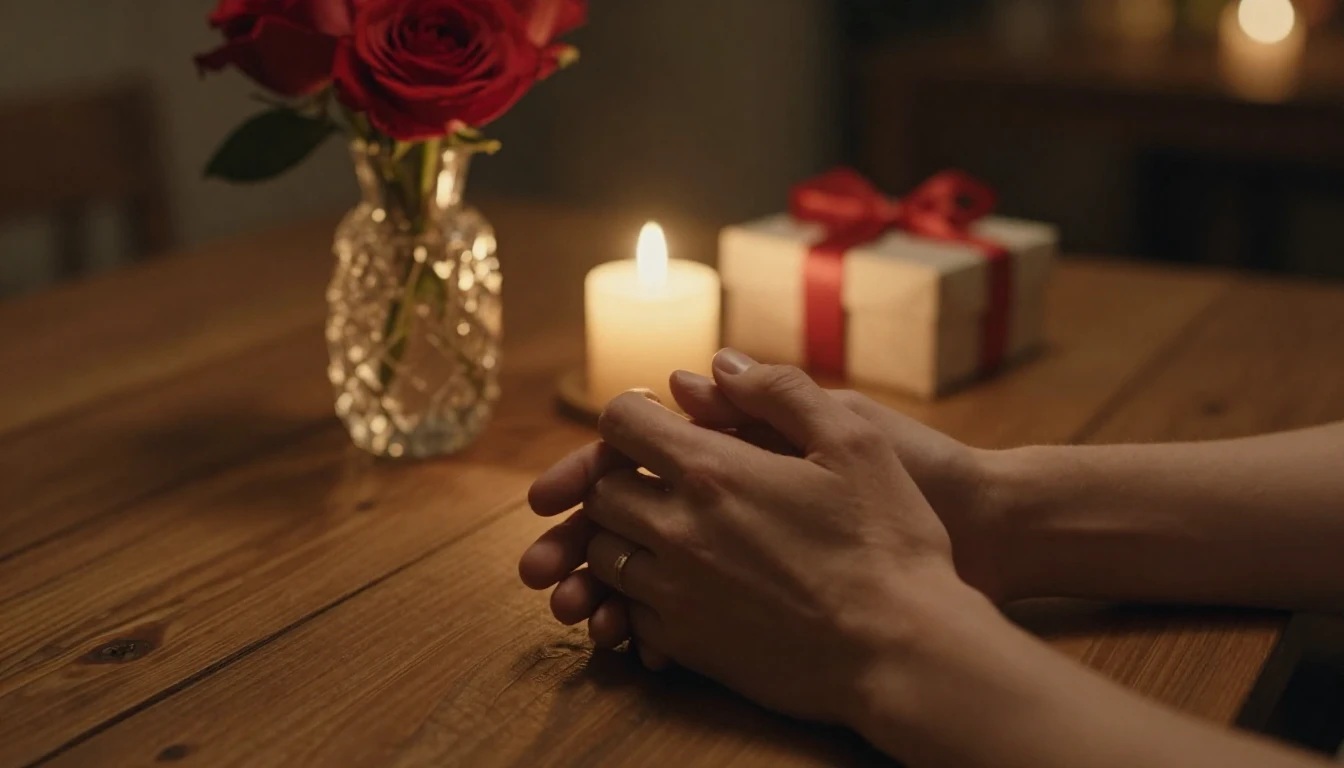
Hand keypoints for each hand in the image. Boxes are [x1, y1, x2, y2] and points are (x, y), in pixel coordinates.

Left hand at [523, 349, 983, 726]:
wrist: (902, 653)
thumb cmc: (888, 542)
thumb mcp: (855, 441)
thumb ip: (782, 392)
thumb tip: (720, 364)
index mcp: (712, 472)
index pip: (621, 423)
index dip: (634, 414)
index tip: (661, 421)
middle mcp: (677, 531)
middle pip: (601, 491)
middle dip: (622, 475)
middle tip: (662, 477)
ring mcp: (676, 594)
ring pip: (606, 555)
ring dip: (625, 536)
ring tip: (670, 532)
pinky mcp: (688, 646)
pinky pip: (631, 613)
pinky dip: (640, 596)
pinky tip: (683, 589)